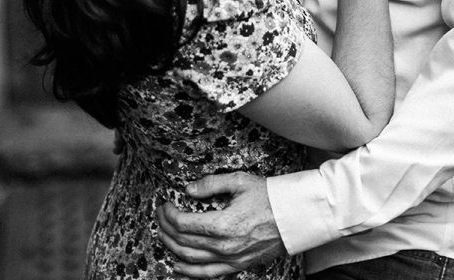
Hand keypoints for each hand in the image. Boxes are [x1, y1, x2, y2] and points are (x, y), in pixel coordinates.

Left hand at [156, 172, 283, 276]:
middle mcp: (224, 246)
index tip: (164, 205)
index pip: (184, 224)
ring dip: (172, 248)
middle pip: (184, 242)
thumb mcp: (239, 181)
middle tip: (161, 216)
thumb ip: (211, 184)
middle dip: (167, 229)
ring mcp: (231, 260)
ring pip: (191, 260)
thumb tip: (188, 189)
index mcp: (223, 224)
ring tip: (163, 236)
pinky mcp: (237, 266)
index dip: (169, 215)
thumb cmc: (267, 196)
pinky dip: (189, 271)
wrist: (293, 216)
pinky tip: (178, 265)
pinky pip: (208, 274)